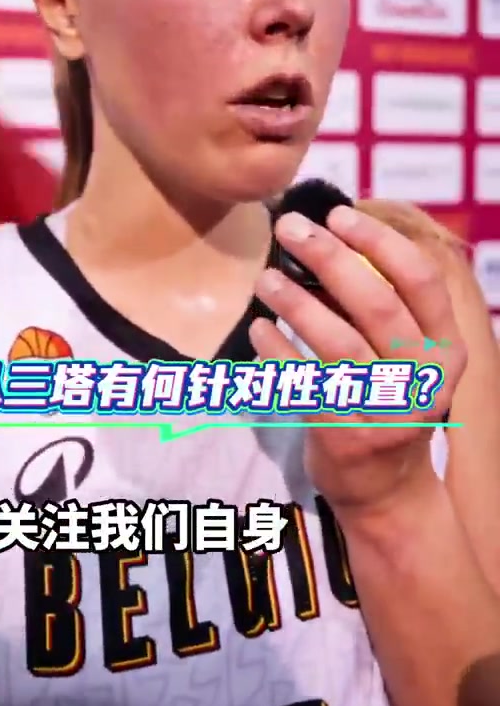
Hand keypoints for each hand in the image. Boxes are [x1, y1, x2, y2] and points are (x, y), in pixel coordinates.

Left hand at [250, 205, 467, 523]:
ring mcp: (388, 412)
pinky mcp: (347, 438)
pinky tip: (259, 328)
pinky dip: (277, 351)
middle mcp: (425, 380)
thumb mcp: (405, 359)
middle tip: (290, 229)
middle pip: (377, 305)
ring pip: (339, 344)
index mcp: (446, 350)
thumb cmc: (388, 404)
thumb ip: (378, 309)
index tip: (340, 213)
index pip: (421, 282)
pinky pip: (305, 383)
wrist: (387, 492)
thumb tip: (325, 237)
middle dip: (330, 258)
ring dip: (297, 303)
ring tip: (265, 279)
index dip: (380, 242)